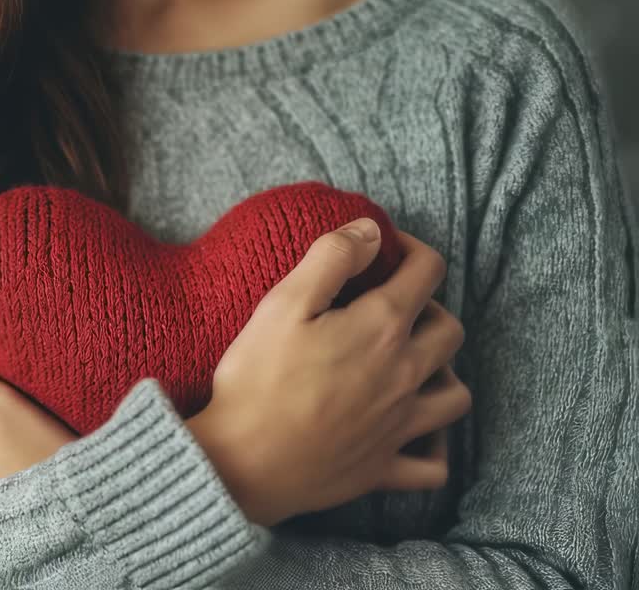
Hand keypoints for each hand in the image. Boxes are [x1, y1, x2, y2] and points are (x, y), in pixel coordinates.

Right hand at [186, 219, 471, 526]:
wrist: (241, 462)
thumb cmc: (256, 380)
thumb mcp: (282, 303)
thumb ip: (331, 257)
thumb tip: (370, 230)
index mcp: (381, 328)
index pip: (426, 272)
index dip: (410, 248)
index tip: (383, 247)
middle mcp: (404, 374)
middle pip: (450, 330)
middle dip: (430, 307)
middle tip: (391, 305)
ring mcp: (399, 425)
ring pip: (456, 395)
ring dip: (444, 371)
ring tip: (411, 363)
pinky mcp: (383, 468)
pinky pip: (433, 465)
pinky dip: (434, 446)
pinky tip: (415, 431)